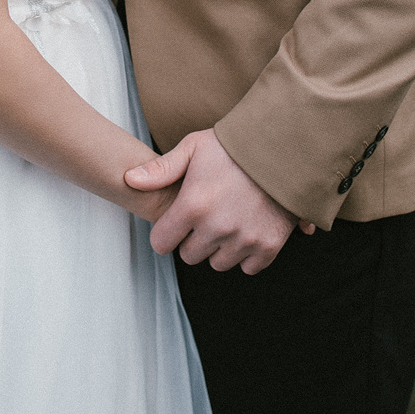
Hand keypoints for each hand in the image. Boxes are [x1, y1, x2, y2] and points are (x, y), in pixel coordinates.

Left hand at [125, 130, 309, 274]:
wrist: (284, 148)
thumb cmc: (235, 146)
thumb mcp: (194, 147)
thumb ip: (161, 169)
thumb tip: (129, 180)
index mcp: (192, 206)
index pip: (161, 243)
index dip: (166, 232)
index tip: (177, 222)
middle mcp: (215, 228)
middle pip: (189, 256)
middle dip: (194, 239)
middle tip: (208, 215)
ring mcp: (243, 239)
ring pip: (218, 263)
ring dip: (220, 247)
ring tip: (230, 220)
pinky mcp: (268, 246)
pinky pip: (248, 267)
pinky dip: (248, 254)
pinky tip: (249, 230)